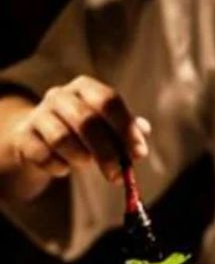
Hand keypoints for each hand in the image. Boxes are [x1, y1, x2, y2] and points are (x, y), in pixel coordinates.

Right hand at [7, 75, 149, 180]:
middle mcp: (60, 95)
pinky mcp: (23, 136)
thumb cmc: (83, 132)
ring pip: (62, 138)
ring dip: (80, 158)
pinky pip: (42, 155)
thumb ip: (127, 130)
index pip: (109, 100)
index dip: (126, 127)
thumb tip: (142, 138)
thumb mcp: (107, 126)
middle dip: (106, 152)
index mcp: (86, 88)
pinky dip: (58, 167)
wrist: (39, 137)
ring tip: (86, 164)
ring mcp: (38, 114)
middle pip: (87, 121)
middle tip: (117, 175)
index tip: (138, 153)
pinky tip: (64, 167)